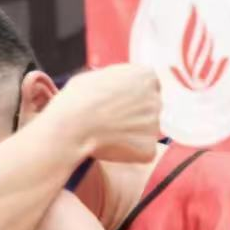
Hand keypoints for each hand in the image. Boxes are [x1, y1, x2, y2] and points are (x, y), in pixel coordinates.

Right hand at [44, 64, 161, 164]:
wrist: (74, 125)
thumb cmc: (78, 98)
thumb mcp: (95, 76)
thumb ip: (114, 81)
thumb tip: (114, 88)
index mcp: (146, 75)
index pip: (149, 87)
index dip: (133, 97)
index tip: (120, 105)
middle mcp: (156, 98)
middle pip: (149, 109)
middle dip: (134, 116)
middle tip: (111, 122)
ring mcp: (155, 124)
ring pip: (145, 131)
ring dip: (130, 134)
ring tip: (106, 135)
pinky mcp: (149, 148)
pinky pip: (142, 152)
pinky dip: (130, 153)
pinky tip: (111, 147)